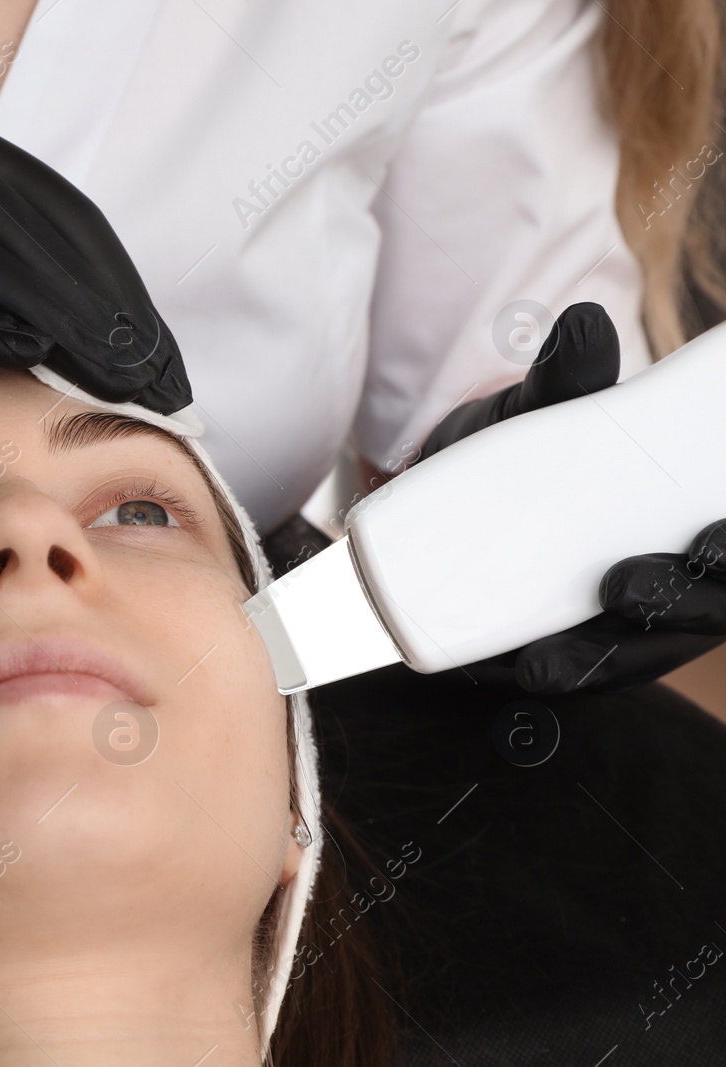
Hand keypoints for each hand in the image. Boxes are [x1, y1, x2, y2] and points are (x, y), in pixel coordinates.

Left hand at [415, 302, 725, 692]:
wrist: (460, 489)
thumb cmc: (530, 448)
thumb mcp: (547, 412)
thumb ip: (570, 378)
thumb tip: (581, 323)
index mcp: (698, 524)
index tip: (712, 536)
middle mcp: (678, 580)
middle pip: (703, 614)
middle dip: (677, 608)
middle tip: (625, 586)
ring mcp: (626, 624)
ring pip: (638, 656)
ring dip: (603, 662)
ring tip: (552, 663)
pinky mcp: (569, 648)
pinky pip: (573, 675)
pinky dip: (555, 677)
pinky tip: (523, 673)